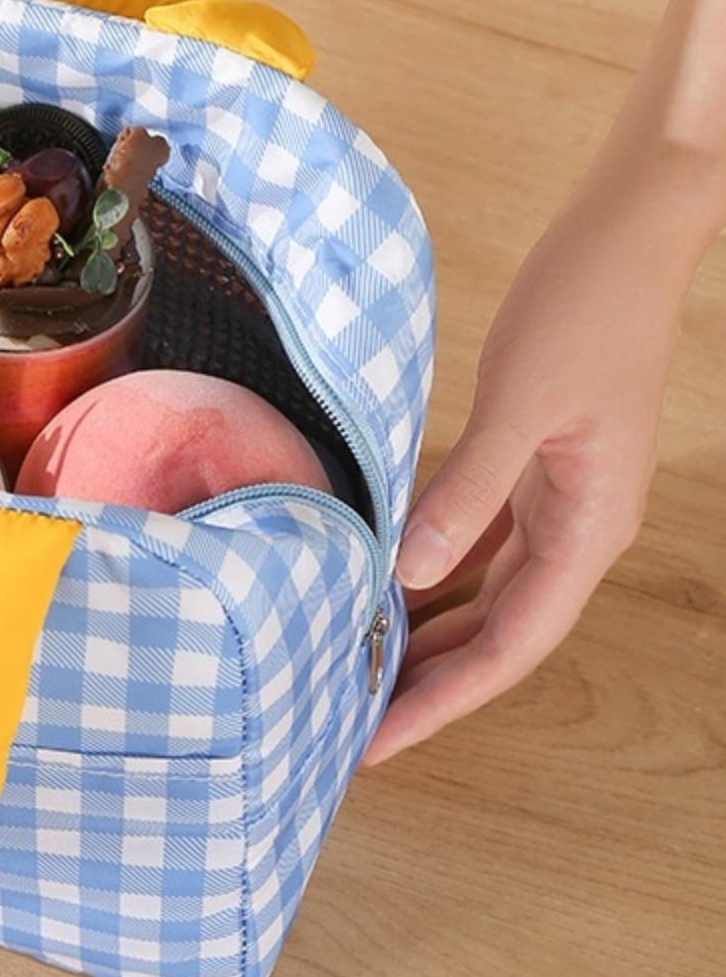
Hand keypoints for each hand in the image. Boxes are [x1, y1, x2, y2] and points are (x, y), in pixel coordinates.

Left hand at [365, 184, 684, 763]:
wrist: (627, 236)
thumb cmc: (583, 310)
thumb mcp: (520, 402)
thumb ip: (467, 491)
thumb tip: (408, 573)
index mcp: (588, 529)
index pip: (510, 646)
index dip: (444, 700)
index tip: (378, 741)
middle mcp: (577, 528)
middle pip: (498, 634)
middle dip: (429, 682)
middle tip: (349, 721)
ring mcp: (557, 497)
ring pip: (487, 593)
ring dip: (430, 632)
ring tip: (360, 667)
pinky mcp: (533, 464)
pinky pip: (480, 541)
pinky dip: (435, 570)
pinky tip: (387, 583)